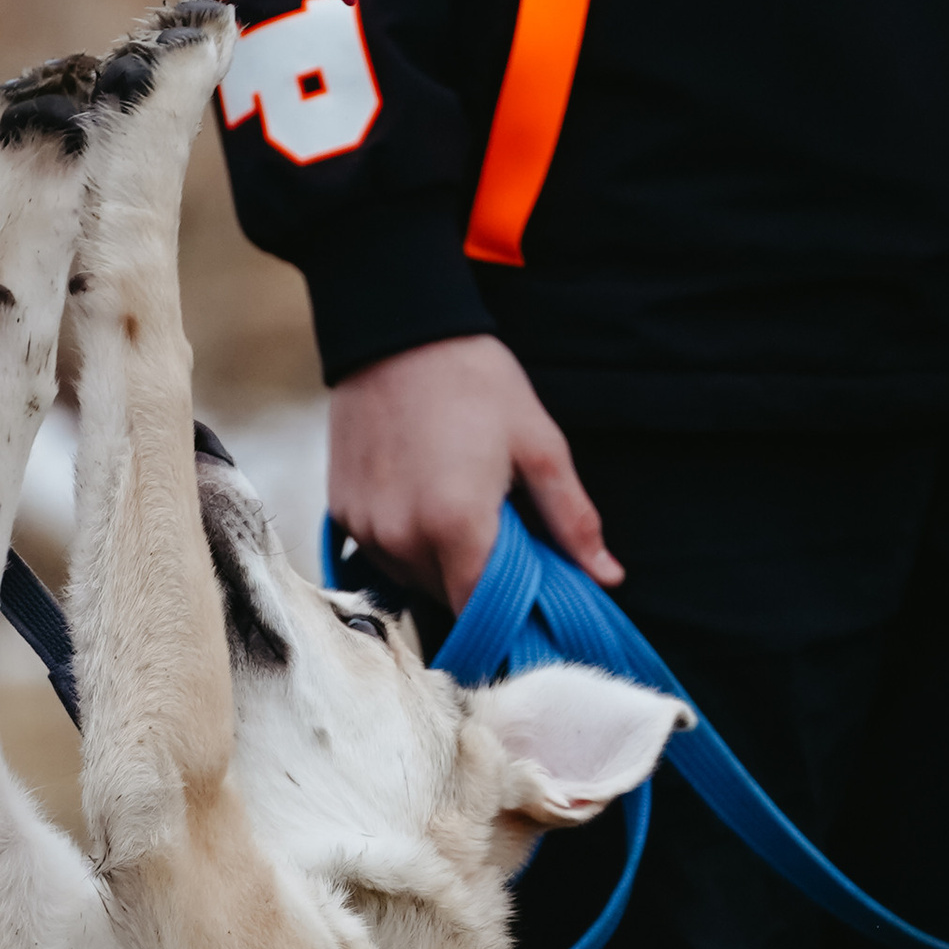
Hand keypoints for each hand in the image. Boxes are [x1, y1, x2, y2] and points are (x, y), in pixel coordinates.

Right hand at [327, 331, 621, 613]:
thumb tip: (607, 577)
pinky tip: (422, 497)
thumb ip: (571, 519)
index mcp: (455, 525)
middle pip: (447, 597)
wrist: (396, 329)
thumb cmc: (474, 382)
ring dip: (440, 563)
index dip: (508, 618)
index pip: (480, 614)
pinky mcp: (342, 512)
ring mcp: (366, 527)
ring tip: (458, 507)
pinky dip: (406, 541)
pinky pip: (380, 552)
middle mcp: (402, 537)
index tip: (528, 606)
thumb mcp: (538, 445)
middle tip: (501, 534)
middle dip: (478, 581)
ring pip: (412, 578)